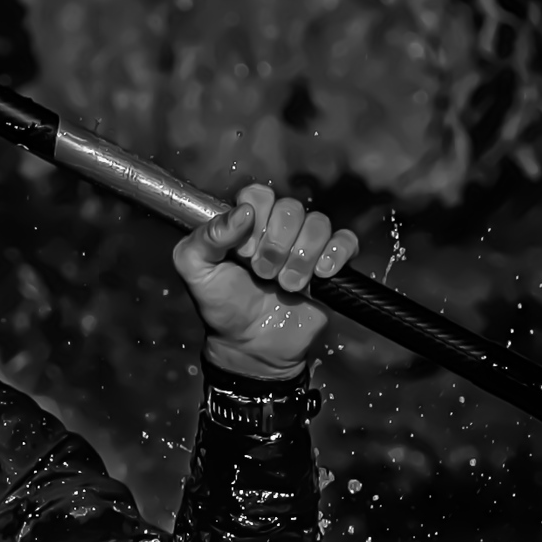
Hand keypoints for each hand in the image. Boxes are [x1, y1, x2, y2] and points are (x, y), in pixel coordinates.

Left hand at [172, 183, 359, 379]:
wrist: (251, 346)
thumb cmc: (222, 305)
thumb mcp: (195, 270)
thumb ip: (206, 236)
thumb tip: (243, 212)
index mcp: (247, 222)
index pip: (259, 195)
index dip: (255, 219)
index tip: (243, 252)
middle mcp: (278, 228)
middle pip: (291, 208)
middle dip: (276, 244)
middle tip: (262, 273)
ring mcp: (306, 245)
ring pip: (318, 223)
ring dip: (301, 256)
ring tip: (287, 284)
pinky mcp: (331, 265)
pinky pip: (346, 242)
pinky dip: (335, 254)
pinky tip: (320, 275)